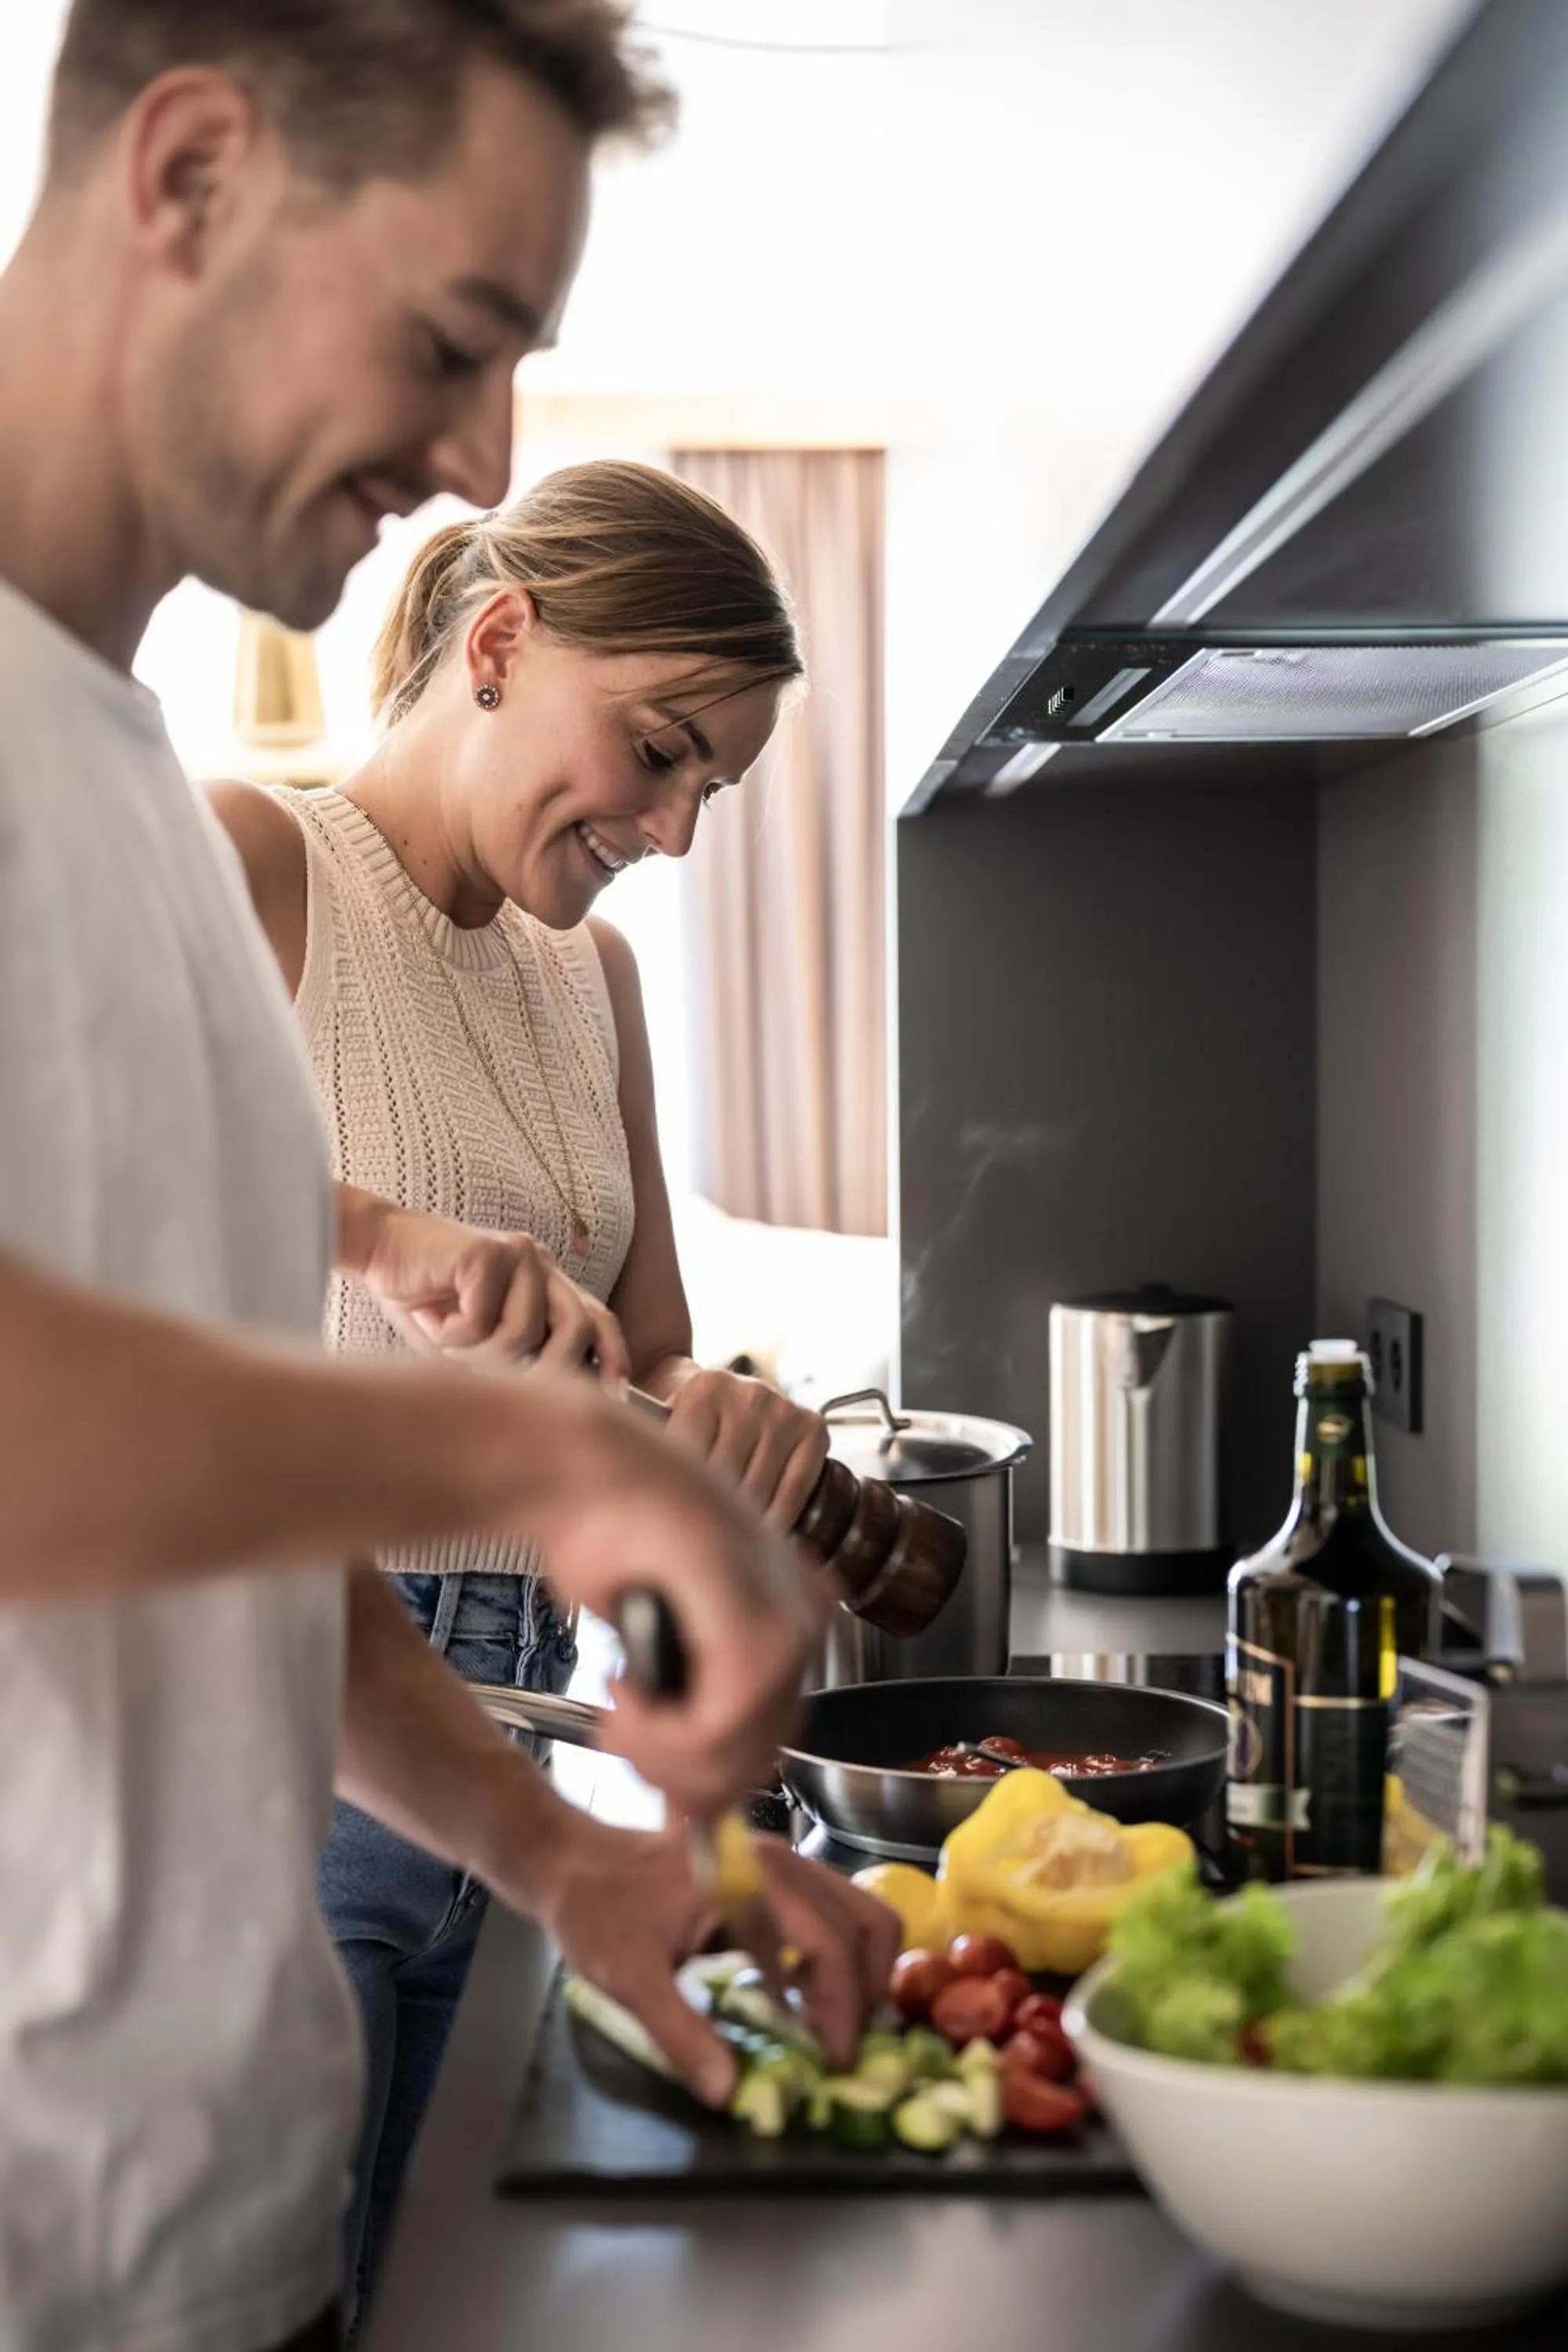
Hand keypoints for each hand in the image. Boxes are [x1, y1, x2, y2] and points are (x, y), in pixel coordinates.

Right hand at [343, 1188, 629, 1385]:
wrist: (379, 1249)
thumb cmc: (428, 1303)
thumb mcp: (480, 1345)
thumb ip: (519, 1363)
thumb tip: (555, 1409)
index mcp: (549, 1284)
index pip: (598, 1320)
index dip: (612, 1358)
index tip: (614, 1398)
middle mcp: (542, 1264)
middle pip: (577, 1328)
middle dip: (544, 1371)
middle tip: (500, 1389)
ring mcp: (519, 1254)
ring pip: (524, 1333)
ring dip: (478, 1354)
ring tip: (448, 1342)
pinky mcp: (488, 1250)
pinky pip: (482, 1321)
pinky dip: (451, 1336)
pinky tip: (432, 1319)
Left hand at [517, 1809, 901, 2104]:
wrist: (570, 1861)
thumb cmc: (596, 1909)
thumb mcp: (629, 1978)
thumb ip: (682, 2034)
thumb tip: (729, 2092)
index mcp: (752, 1879)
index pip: (829, 1941)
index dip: (842, 2006)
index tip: (836, 2062)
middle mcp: (778, 1863)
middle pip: (864, 1918)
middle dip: (867, 1988)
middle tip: (843, 2049)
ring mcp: (777, 1866)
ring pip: (853, 1913)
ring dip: (856, 1973)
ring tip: (831, 2032)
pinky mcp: (768, 1880)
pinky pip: (826, 1917)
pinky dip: (832, 1961)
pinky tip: (802, 2004)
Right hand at [520, 1390, 827, 1812]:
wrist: (581, 1470)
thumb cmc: (609, 1534)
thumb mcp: (659, 1632)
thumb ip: (687, 1699)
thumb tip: (694, 1797)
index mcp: (792, 1612)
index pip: (769, 1734)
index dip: (703, 1772)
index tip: (645, 1756)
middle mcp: (806, 1616)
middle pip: (758, 1755)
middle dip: (678, 1773)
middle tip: (618, 1737)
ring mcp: (791, 1620)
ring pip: (737, 1750)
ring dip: (660, 1753)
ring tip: (619, 1712)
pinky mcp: (759, 1626)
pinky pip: (716, 1725)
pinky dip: (658, 1731)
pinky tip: (625, 1691)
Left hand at [661, 1366, 829, 1531]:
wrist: (722, 1396)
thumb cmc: (685, 1421)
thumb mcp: (661, 1425)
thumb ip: (655, 1452)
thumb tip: (635, 1495)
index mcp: (706, 1388)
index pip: (690, 1457)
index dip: (679, 1497)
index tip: (671, 1526)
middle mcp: (749, 1393)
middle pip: (726, 1477)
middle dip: (708, 1514)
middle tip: (697, 1542)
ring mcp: (784, 1410)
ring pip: (760, 1488)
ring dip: (743, 1523)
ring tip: (726, 1545)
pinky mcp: (813, 1427)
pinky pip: (795, 1488)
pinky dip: (780, 1516)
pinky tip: (763, 1532)